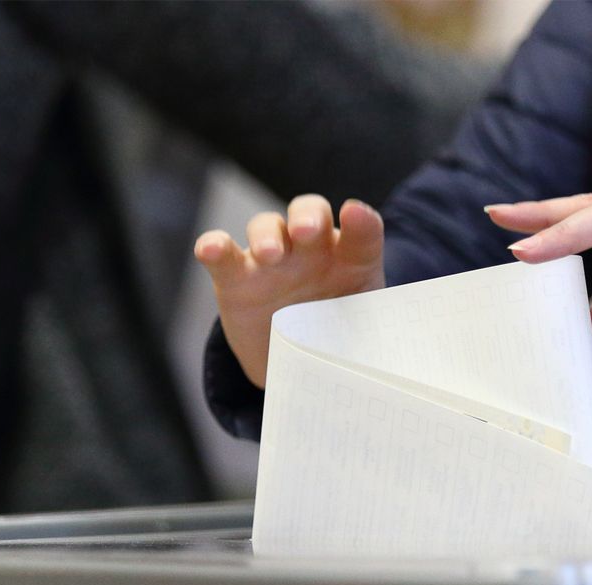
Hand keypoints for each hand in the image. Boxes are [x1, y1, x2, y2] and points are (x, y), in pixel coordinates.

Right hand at [194, 195, 383, 387]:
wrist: (297, 361)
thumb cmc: (337, 338)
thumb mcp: (360, 337)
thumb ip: (370, 336)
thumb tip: (380, 364)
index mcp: (351, 259)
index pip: (361, 232)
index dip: (361, 222)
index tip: (357, 215)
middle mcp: (311, 248)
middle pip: (309, 212)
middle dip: (308, 217)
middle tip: (307, 232)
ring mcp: (271, 259)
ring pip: (266, 225)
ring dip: (267, 234)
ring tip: (269, 255)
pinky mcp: (235, 278)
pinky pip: (222, 255)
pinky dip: (213, 247)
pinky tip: (210, 248)